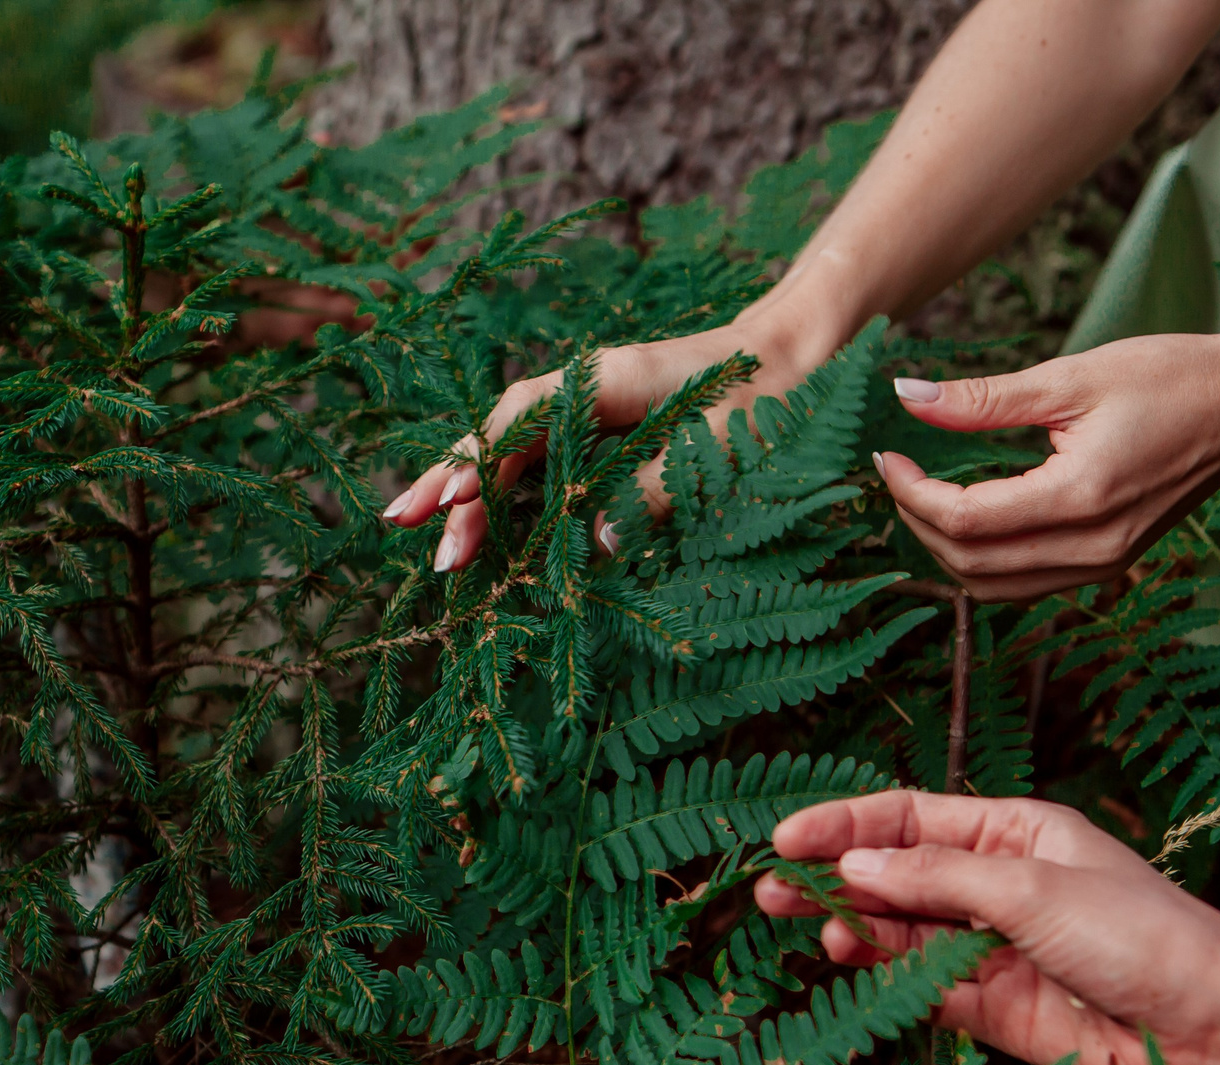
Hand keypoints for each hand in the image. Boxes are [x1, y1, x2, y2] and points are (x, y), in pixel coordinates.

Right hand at [383, 287, 850, 573]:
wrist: (807, 357)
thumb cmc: (772, 396)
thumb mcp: (721, 447)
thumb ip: (655, 491)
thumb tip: (598, 544)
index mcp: (607, 379)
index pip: (523, 419)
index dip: (481, 460)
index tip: (447, 502)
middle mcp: (588, 393)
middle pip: (503, 438)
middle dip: (457, 487)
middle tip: (413, 536)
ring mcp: (594, 414)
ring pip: (518, 456)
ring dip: (477, 500)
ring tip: (439, 551)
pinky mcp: (608, 438)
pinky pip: (547, 469)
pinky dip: (514, 500)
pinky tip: (489, 533)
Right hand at [752, 791, 1219, 1064]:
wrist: (1210, 1030)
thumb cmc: (1143, 936)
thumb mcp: (1030, 887)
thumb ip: (935, 878)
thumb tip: (853, 866)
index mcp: (1016, 833)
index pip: (910, 818)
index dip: (844, 826)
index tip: (785, 841)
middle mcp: (1000, 885)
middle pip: (895, 875)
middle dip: (834, 880)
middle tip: (770, 893)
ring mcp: (995, 949)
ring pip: (902, 933)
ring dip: (854, 928)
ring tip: (808, 928)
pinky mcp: (995, 1010)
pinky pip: (923, 987)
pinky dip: (885, 977)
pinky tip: (852, 963)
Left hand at [875, 332, 1219, 599]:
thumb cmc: (1172, 379)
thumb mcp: (1071, 377)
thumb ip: (983, 400)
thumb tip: (907, 396)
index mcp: (1079, 498)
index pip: (965, 520)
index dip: (911, 493)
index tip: (888, 456)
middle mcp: (1090, 548)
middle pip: (968, 564)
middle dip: (917, 523)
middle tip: (898, 473)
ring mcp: (1100, 565)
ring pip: (990, 587)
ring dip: (945, 549)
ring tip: (923, 496)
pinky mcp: (1106, 565)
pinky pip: (1022, 584)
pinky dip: (981, 559)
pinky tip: (968, 514)